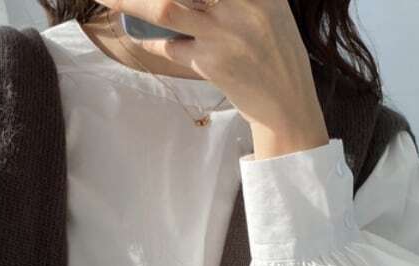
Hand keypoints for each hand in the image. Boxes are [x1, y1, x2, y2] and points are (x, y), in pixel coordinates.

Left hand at [94, 0, 329, 158]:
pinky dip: (155, 42)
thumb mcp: (268, 10)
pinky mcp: (210, 64)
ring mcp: (222, 34)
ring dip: (132, 2)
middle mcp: (240, 5)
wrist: (286, 103)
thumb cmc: (275, 53)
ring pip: (166, 9)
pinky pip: (171, 47)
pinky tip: (147, 38)